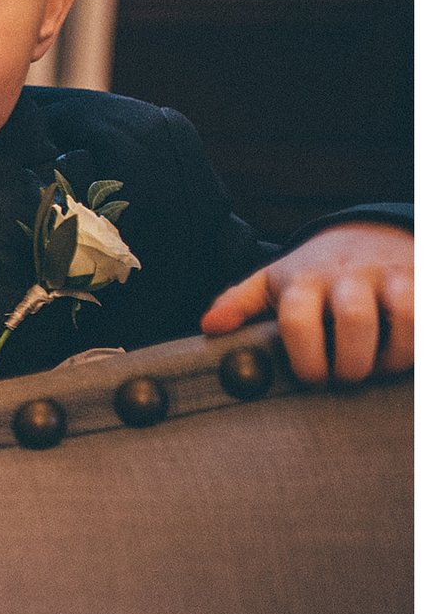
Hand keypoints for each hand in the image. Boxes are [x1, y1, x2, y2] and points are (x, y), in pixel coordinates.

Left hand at [201, 222, 413, 383]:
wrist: (369, 233)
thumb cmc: (315, 269)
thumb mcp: (272, 281)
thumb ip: (239, 303)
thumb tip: (210, 326)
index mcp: (304, 279)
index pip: (298, 318)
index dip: (305, 358)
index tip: (311, 380)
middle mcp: (348, 275)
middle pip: (354, 320)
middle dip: (352, 362)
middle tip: (346, 379)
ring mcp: (391, 275)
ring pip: (405, 316)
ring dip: (394, 355)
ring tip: (380, 369)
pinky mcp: (421, 279)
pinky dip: (420, 344)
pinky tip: (407, 354)